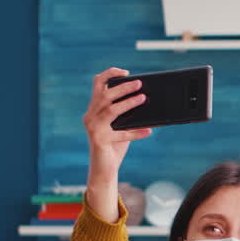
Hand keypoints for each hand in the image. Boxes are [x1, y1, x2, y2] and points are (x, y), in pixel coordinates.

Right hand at [83, 68, 151, 221]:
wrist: (104, 169)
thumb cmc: (115, 146)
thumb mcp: (123, 126)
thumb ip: (130, 114)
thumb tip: (147, 101)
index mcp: (94, 110)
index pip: (97, 85)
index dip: (109, 75)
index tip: (125, 71)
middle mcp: (90, 117)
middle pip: (105, 95)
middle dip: (123, 87)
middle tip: (140, 83)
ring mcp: (93, 128)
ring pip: (110, 110)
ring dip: (128, 103)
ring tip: (143, 99)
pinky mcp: (99, 141)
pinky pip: (120, 134)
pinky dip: (136, 132)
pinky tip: (149, 131)